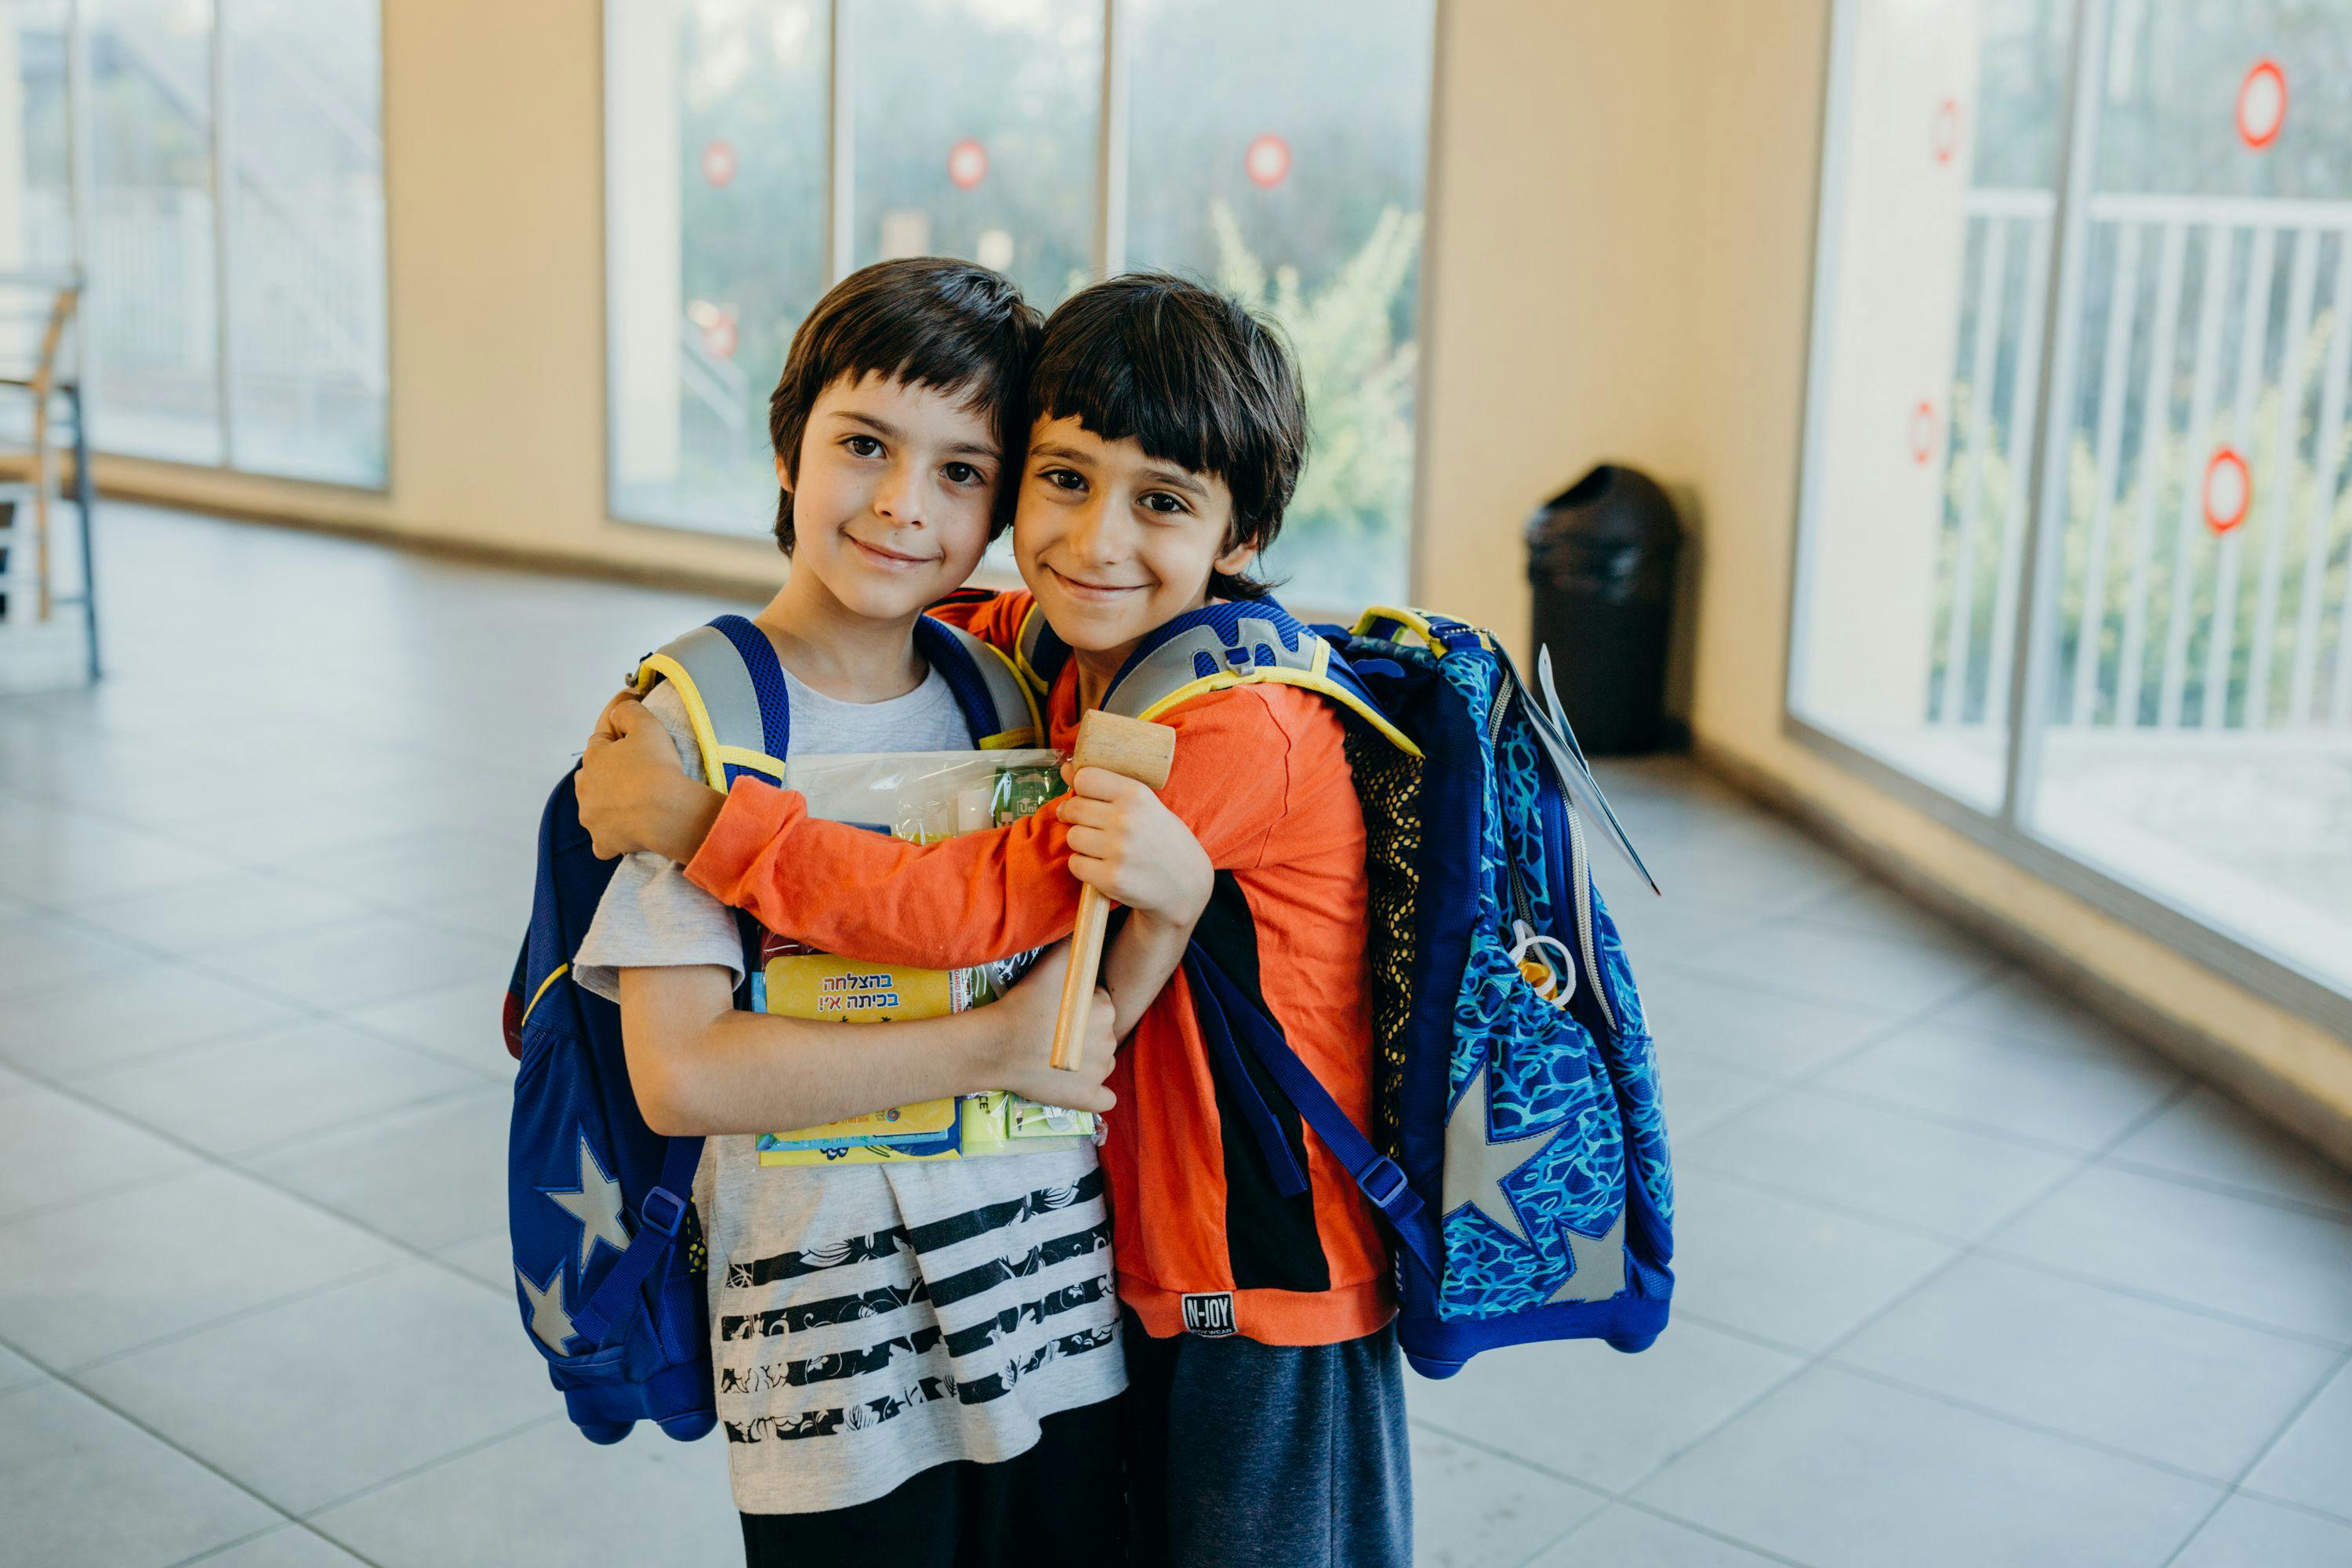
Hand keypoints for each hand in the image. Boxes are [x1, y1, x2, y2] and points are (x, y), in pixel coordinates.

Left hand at [577, 697, 719, 861]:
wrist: (667, 813)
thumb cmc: (657, 769)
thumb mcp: (647, 725)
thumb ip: (628, 711)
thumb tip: (618, 708)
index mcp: (592, 758)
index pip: (600, 739)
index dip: (617, 734)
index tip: (633, 733)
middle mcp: (585, 788)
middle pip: (591, 773)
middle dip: (605, 769)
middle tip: (632, 768)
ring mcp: (591, 817)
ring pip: (593, 805)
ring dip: (605, 800)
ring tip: (629, 798)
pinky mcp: (603, 842)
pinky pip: (602, 839)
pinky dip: (610, 834)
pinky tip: (623, 830)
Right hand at [986, 940, 1117, 1112]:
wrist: (997, 1045)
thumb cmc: (1024, 1003)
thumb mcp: (1053, 963)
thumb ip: (1075, 944)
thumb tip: (1088, 927)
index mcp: (1106, 1008)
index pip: (1100, 1005)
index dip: (1080, 1007)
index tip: (1058, 1010)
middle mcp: (1109, 1040)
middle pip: (1100, 1034)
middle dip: (1083, 1033)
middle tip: (1053, 1032)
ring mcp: (1099, 1073)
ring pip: (1101, 1064)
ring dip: (1085, 1062)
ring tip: (1055, 1056)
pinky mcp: (1087, 1098)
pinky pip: (1103, 1098)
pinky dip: (1092, 1093)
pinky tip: (1073, 1085)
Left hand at [1057, 767, 1212, 926]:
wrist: (1186, 885)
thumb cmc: (1164, 840)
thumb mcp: (1145, 806)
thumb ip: (1106, 787)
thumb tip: (1065, 769)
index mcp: (1136, 795)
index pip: (1085, 778)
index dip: (1080, 788)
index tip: (1085, 798)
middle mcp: (1126, 819)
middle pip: (1074, 807)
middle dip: (1074, 816)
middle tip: (1087, 825)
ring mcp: (1118, 850)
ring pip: (1072, 836)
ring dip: (1082, 843)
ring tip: (1101, 848)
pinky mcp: (1110, 878)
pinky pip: (1075, 864)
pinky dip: (1084, 866)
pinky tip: (1103, 866)